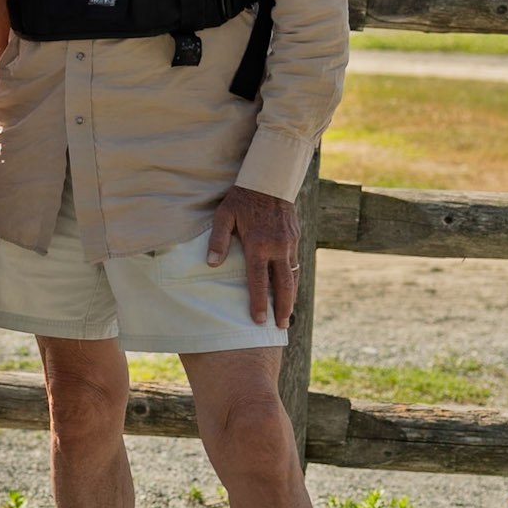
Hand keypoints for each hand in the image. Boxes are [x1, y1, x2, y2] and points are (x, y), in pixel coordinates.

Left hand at [206, 184, 299, 327]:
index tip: (258, 321)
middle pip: (283, 285)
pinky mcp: (296, 238)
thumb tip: (211, 264)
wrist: (270, 180)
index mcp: (258, 245)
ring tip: (288, 315)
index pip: (259, 281)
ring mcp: (289, 244)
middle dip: (283, 308)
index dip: (259, 303)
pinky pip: (296, 264)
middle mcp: (278, 248)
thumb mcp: (224, 215)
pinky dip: (294, 280)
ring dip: (291, 297)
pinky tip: (290, 289)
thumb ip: (218, 240)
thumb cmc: (241, 198)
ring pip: (293, 276)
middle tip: (282, 327)